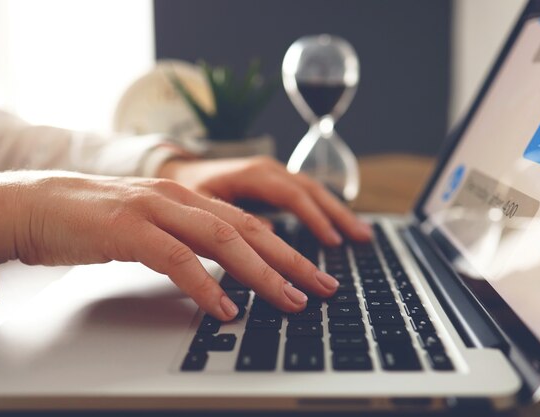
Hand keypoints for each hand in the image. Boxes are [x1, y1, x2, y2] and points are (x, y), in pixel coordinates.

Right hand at [0, 171, 341, 320]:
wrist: (37, 204)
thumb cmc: (96, 220)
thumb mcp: (154, 228)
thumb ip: (188, 243)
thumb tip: (224, 275)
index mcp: (189, 199)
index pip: (251, 225)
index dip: (287, 250)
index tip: (314, 276)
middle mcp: (180, 199)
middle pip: (249, 231)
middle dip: (291, 261)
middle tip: (321, 288)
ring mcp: (156, 210)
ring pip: (223, 241)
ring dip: (261, 274)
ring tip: (288, 300)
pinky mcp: (129, 229)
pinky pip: (177, 259)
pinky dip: (205, 284)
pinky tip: (225, 307)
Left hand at [159, 156, 371, 244]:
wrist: (177, 171)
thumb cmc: (186, 189)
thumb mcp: (201, 205)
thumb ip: (230, 219)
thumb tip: (270, 234)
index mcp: (252, 173)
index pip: (292, 194)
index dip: (313, 218)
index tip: (331, 241)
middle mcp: (269, 170)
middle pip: (312, 190)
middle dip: (337, 216)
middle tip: (361, 240)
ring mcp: (274, 174)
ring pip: (314, 191)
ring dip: (338, 212)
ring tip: (362, 235)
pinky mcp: (275, 184)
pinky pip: (307, 194)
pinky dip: (325, 210)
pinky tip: (338, 227)